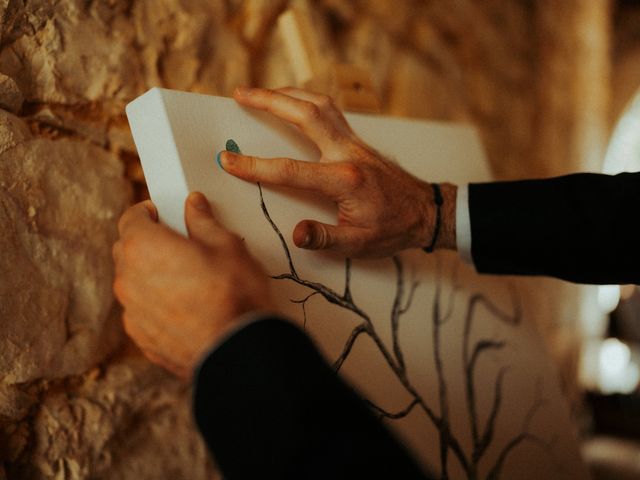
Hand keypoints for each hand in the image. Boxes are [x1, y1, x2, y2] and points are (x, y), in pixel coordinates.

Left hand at [112, 192, 273, 379]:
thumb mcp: (227, 246)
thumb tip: (194, 205)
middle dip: (146, 242)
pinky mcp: (142, 338)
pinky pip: (142, 311)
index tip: (162, 213)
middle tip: (177, 244)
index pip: (131, 218)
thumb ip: (203, 221)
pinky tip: (186, 308)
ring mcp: (132, 312)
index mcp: (144, 247)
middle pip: (127, 250)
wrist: (239, 350)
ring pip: (133, 283)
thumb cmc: (235, 294)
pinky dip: (156, 305)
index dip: (147, 212)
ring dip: (150, 275)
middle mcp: (128, 279)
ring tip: (186, 280)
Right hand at [220, 86, 456, 257]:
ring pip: (320, 105)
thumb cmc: (393, 229)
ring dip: (289, 94)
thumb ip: (326, 238)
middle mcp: (348, 153)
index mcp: (344, 180)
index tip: (228, 160)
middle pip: (305, 115)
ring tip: (262, 93)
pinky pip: (330, 111)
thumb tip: (295, 234)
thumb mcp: (359, 244)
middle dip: (269, 101)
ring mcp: (355, 143)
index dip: (255, 166)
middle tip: (240, 93)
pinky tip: (295, 105)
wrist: (426, 212)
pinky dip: (307, 102)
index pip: (290, 170)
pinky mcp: (358, 141)